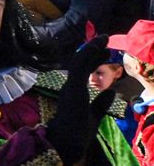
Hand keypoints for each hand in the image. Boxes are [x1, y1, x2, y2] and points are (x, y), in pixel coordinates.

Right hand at [46, 36, 115, 163]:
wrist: (68, 141)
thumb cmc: (78, 133)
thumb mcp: (94, 116)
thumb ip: (101, 103)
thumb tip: (111, 92)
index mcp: (74, 92)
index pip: (83, 72)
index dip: (94, 61)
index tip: (105, 53)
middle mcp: (70, 86)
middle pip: (81, 64)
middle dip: (93, 52)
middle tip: (105, 43)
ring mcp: (71, 85)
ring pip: (80, 61)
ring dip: (92, 49)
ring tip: (103, 39)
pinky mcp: (74, 86)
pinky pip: (80, 66)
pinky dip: (88, 54)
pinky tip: (97, 47)